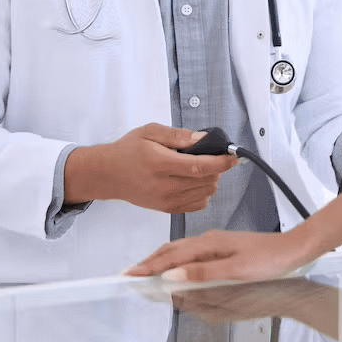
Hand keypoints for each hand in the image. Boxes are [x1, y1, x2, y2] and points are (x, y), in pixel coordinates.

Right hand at [64, 123, 237, 212]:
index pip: (201, 166)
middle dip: (216, 168)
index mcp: (161, 164)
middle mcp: (165, 186)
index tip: (233, 156)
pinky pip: (197, 204)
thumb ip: (178, 135)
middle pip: (207, 181)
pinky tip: (193, 181)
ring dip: (210, 180)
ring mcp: (166, 200)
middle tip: (210, 156)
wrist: (108, 175)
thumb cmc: (128, 151)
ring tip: (198, 168)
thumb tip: (203, 138)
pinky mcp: (167, 209)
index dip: (222, 162)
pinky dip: (202, 193)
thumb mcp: (150, 132)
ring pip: (205, 193)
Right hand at [125, 229, 313, 282]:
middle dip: (150, 262)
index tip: (130, 275)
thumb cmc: (270, 258)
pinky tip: (177, 266)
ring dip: (162, 260)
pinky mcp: (224, 249)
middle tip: (131, 274)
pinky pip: (193, 253)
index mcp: (210, 243)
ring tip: (146, 270)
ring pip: (181, 251)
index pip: (172, 256)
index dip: (150, 266)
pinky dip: (178, 260)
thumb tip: (173, 275)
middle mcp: (210, 240)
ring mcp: (217, 243)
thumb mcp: (236, 269)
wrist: (295, 248)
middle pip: (172, 250)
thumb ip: (203, 273)